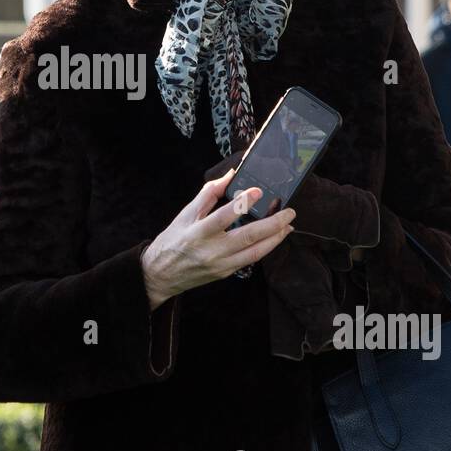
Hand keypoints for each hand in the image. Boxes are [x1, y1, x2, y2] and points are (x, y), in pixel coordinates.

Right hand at [141, 168, 295, 310]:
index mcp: (199, 233)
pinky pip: (250, 260)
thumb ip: (208, 194)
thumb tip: (229, 176)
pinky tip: (274, 238)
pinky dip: (265, 248)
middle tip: (289, 212)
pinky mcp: (226, 273)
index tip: (258, 190)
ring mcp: (221, 265)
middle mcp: (212, 251)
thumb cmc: (173, 241)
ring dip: (275, 238)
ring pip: (255, 253)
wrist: (161, 274)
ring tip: (288, 226)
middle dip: (273, 224)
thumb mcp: (185, 213)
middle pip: (248, 237)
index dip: (242, 203)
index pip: (224, 217)